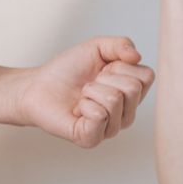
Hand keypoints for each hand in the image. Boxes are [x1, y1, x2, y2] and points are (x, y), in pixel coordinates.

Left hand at [10, 37, 154, 147]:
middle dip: (105, 78)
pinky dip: (83, 105)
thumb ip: (121, 45)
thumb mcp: (97, 48)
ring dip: (91, 90)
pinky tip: (76, 110)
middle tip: (89, 84)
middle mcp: (126, 114)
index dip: (120, 66)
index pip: (146, 76)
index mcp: (132, 94)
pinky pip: (99, 115)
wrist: (36, 85)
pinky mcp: (92, 138)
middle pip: (133, 88)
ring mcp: (110, 129)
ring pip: (114, 100)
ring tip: (81, 96)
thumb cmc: (67, 70)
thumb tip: (137, 56)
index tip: (102, 70)